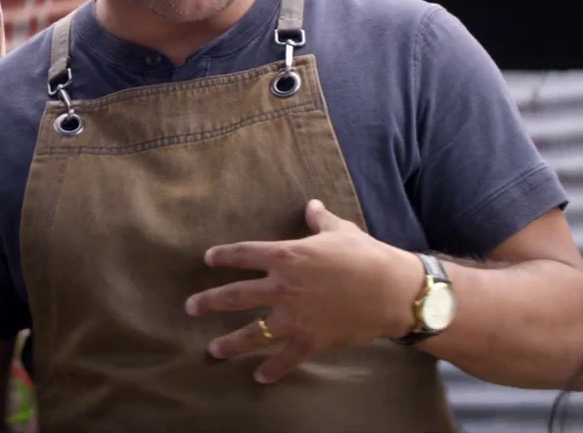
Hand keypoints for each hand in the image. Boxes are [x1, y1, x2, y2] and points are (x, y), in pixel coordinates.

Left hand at [183, 199, 422, 382]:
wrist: (392, 291)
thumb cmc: (366, 255)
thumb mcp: (341, 230)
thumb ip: (320, 220)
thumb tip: (311, 205)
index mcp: (287, 256)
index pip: (245, 254)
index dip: (224, 256)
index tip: (208, 259)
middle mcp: (283, 288)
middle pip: (236, 295)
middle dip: (209, 302)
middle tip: (190, 307)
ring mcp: (294, 317)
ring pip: (253, 332)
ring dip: (230, 342)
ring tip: (212, 350)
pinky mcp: (311, 340)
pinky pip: (285, 358)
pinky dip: (272, 370)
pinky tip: (259, 376)